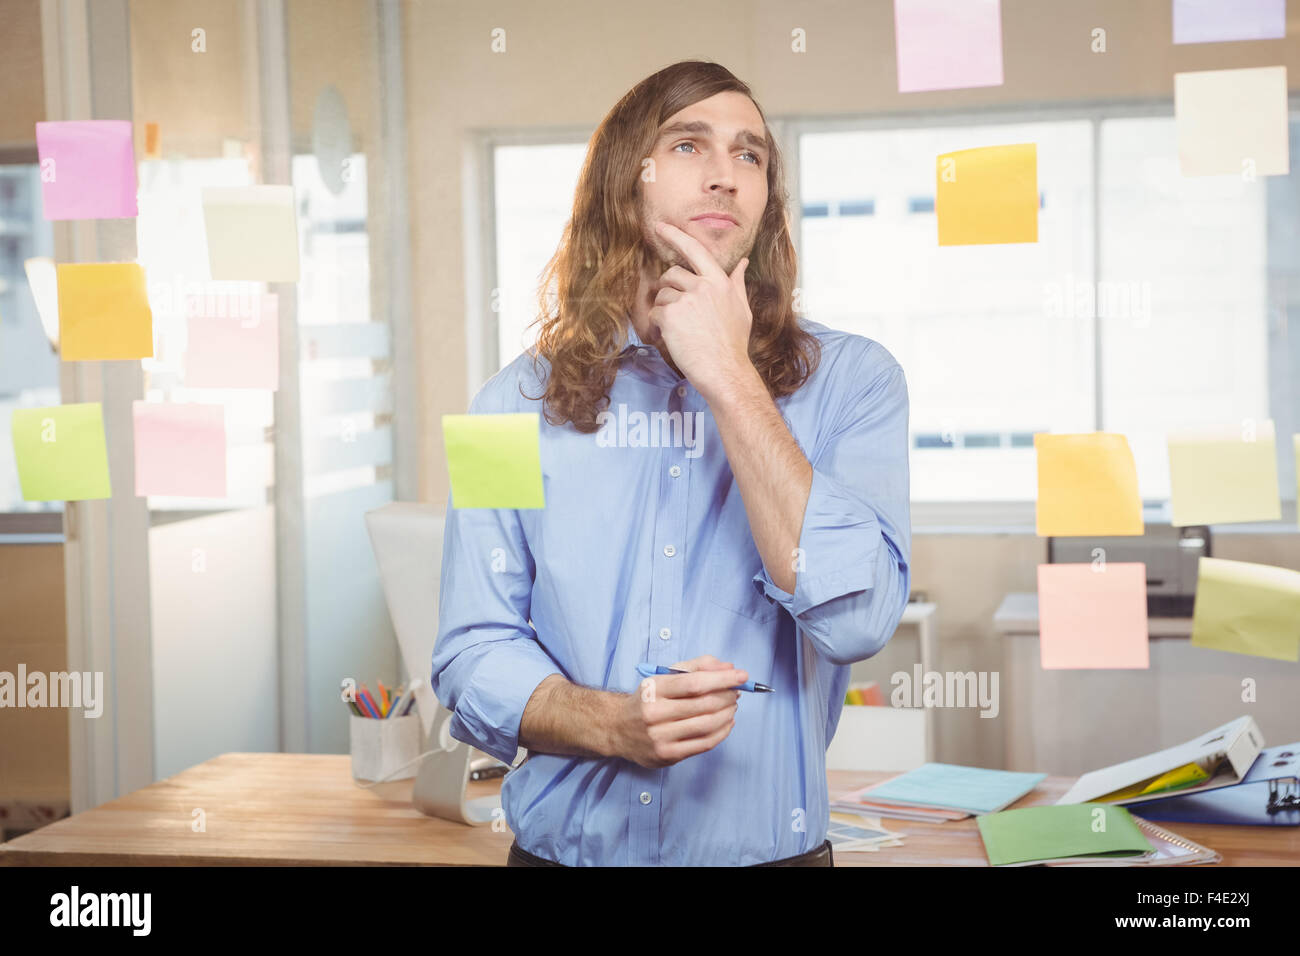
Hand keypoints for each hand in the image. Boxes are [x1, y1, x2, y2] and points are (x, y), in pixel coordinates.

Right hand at [612, 655, 746, 768]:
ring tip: (732, 706)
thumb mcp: (665, 675)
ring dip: (727, 713)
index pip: (694, 683)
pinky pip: (704, 744)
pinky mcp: (667, 755)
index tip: (742, 676)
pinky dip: (722, 732)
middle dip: (728, 696)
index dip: (722, 679)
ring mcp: (660, 737)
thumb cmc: (649, 699)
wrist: (618, 728)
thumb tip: (729, 668)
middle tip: (737, 692)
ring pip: (707, 725)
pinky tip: (727, 722)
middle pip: (704, 704)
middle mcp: (654, 713)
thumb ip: (697, 667)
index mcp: (653, 689)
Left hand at [648, 222, 756, 401]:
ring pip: (662, 294)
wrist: (725, 371)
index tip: (660, 226)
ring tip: (679, 329)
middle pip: (672, 273)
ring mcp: (686, 300)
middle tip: (676, 310)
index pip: (695, 250)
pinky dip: (658, 324)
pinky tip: (671, 337)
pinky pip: (655, 312)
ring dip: (665, 310)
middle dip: (669, 288)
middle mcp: (703, 286)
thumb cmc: (734, 344)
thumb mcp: (742, 309)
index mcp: (720, 282)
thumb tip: (742, 263)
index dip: (675, 235)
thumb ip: (737, 283)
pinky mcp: (671, 315)